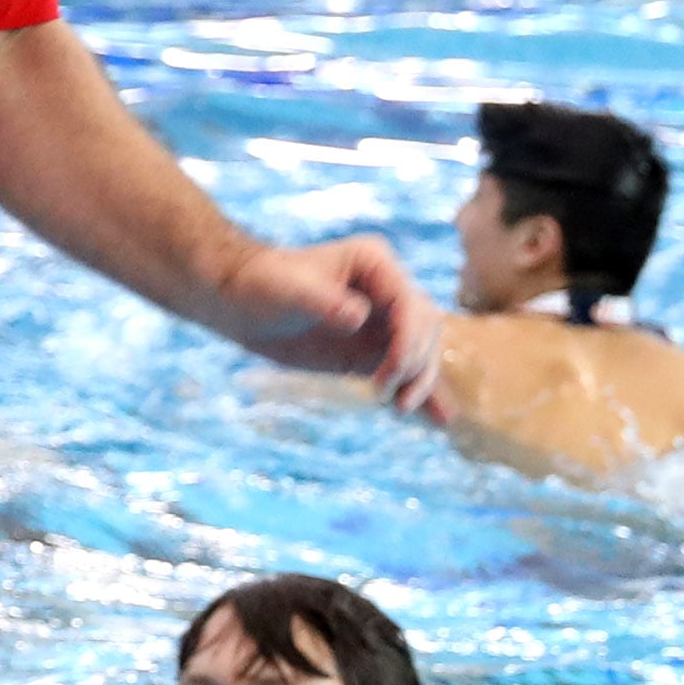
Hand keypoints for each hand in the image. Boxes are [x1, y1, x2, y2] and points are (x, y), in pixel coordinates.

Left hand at [213, 235, 442, 412]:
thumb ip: (325, 302)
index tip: (389, 373)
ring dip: (420, 382)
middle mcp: (388, 290)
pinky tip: (441, 420)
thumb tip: (358, 317)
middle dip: (415, 363)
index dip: (408, 339)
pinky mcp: (372, 351)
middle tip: (384, 393)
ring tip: (399, 409)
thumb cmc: (264, 284)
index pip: (411, 303)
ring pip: (423, 352)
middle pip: (426, 328)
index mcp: (375, 263)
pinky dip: (423, 394)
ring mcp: (384, 321)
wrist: (242, 303)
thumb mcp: (289, 290)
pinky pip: (406, 372)